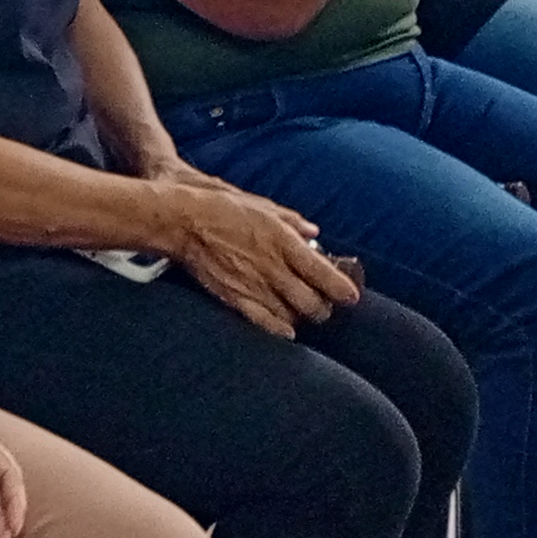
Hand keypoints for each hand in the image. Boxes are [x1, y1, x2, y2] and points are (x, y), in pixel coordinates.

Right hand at [156, 175, 356, 336]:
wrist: (185, 222)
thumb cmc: (224, 209)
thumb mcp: (263, 206)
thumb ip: (292, 221)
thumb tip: (314, 231)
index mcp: (284, 243)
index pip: (324, 274)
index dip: (342, 290)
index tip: (351, 297)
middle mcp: (274, 268)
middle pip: (312, 302)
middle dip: (324, 309)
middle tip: (325, 307)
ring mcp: (255, 286)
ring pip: (292, 316)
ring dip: (303, 318)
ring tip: (304, 314)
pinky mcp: (236, 298)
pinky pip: (265, 322)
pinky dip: (280, 330)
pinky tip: (287, 330)